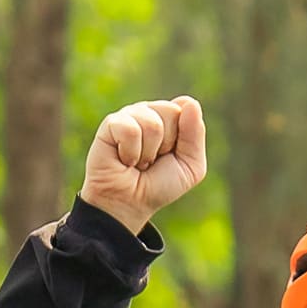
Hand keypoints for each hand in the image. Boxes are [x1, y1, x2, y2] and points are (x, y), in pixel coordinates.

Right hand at [81, 95, 206, 232]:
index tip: (170, 155)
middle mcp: (149, 111)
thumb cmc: (159, 185)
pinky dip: (130, 153)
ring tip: (137, 162)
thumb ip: (196, 134)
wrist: (129, 204)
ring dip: (147, 153)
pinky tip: (123, 159)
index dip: (182, 138)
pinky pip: (130, 130)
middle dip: (165, 145)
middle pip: (170, 111)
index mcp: (170, 117)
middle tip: (152, 160)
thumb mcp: (191, 165)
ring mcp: (129, 115)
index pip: (186, 108)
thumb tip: (190, 103)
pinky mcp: (110, 124)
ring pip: (152, 124)